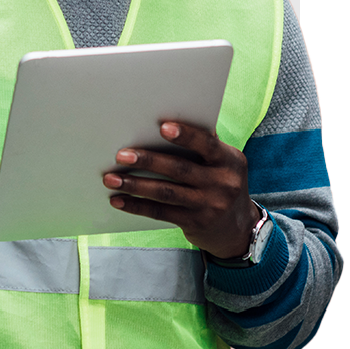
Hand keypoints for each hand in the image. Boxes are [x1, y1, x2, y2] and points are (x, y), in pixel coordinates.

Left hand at [102, 122, 260, 258]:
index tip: (162, 127)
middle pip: (180, 169)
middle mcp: (223, 183)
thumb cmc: (219, 181)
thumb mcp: (221, 162)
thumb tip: (161, 121)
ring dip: (135, 185)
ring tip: (110, 178)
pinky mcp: (195, 223)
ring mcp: (210, 206)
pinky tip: (118, 200)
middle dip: (148, 161)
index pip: (207, 144)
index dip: (186, 135)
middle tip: (121, 155)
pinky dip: (137, 205)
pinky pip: (161, 212)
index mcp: (229, 160)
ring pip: (166, 192)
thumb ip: (201, 144)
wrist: (239, 228)